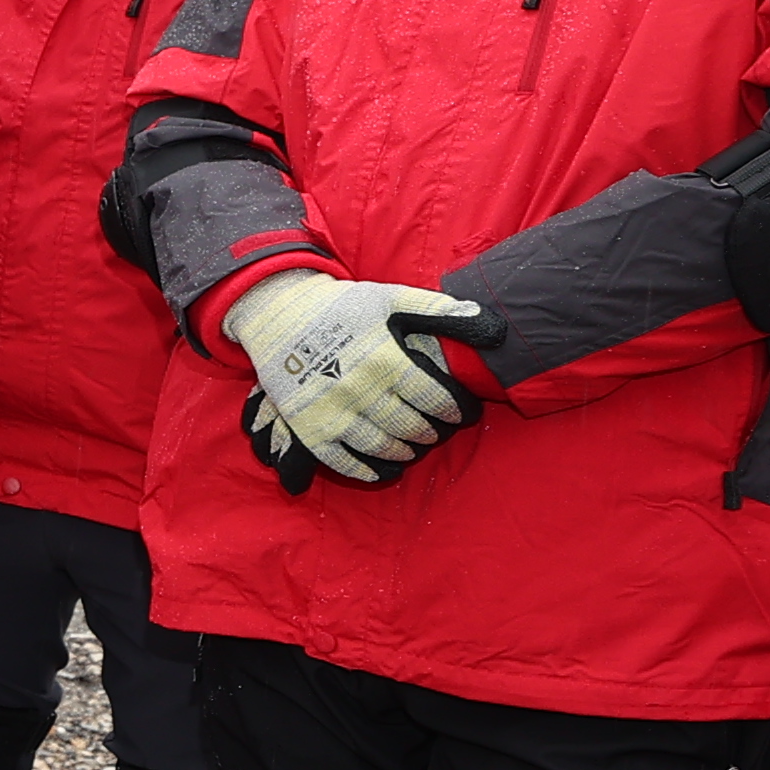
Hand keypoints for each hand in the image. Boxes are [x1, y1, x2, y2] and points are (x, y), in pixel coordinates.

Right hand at [219, 272, 493, 486]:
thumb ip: (442, 311)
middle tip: (436, 431)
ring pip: (382, 446)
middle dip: (431, 432)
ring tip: (412, 446)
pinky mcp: (308, 428)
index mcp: (384, 359)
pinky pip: (343, 462)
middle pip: (411, 426)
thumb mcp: (391, 298)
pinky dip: (367, 471)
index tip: (461, 414)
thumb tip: (493, 328)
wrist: (276, 314)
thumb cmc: (340, 307)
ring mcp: (332, 413)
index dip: (455, 410)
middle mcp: (360, 390)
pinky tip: (383, 470)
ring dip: (404, 451)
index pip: (435, 399)